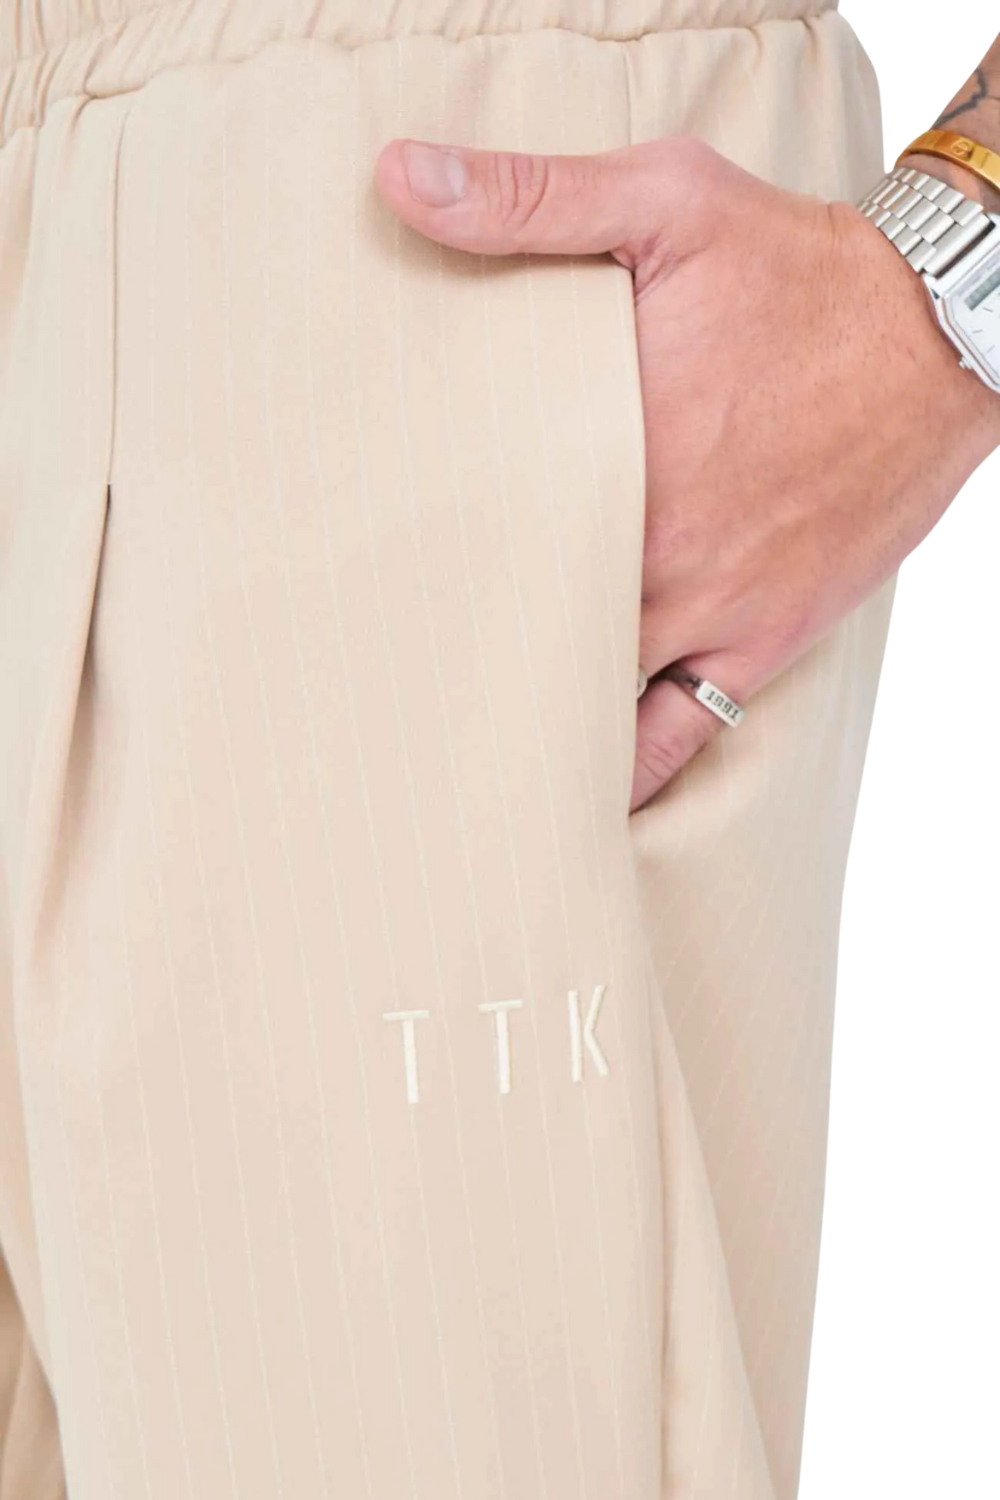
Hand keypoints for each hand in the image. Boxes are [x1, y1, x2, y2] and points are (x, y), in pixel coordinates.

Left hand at [374, 135, 999, 810]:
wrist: (940, 336)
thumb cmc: (799, 271)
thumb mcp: (668, 201)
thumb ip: (530, 200)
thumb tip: (401, 180)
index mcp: (605, 452)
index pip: (471, 533)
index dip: (400, 570)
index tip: (337, 594)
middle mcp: (648, 550)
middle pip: (517, 626)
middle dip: (447, 652)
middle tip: (368, 688)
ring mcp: (705, 610)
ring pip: (587, 698)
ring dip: (521, 725)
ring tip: (443, 765)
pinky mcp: (761, 642)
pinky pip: (682, 735)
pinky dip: (627, 776)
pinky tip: (574, 805)